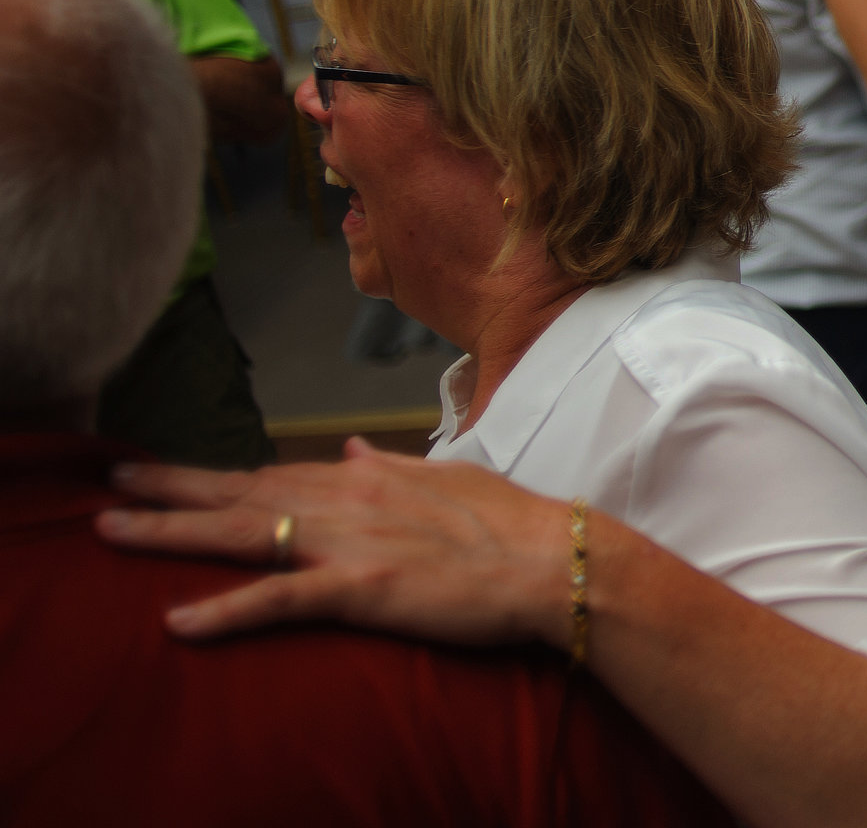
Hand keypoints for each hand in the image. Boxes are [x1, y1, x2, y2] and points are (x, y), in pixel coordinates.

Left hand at [95, 439, 575, 651]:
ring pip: (245, 531)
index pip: (277, 471)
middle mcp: (350, 498)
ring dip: (173, 530)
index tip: (171, 470)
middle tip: (112, 483)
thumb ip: (393, 467)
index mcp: (369, 476)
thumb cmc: (511, 524)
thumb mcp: (447, 479)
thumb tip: (356, 448)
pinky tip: (179, 620)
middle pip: (244, 491)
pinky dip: (226, 610)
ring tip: (114, 529)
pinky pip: (280, 598)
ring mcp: (351, 542)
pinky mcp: (362, 588)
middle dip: (173, 487)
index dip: (219, 473)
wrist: (552, 559)